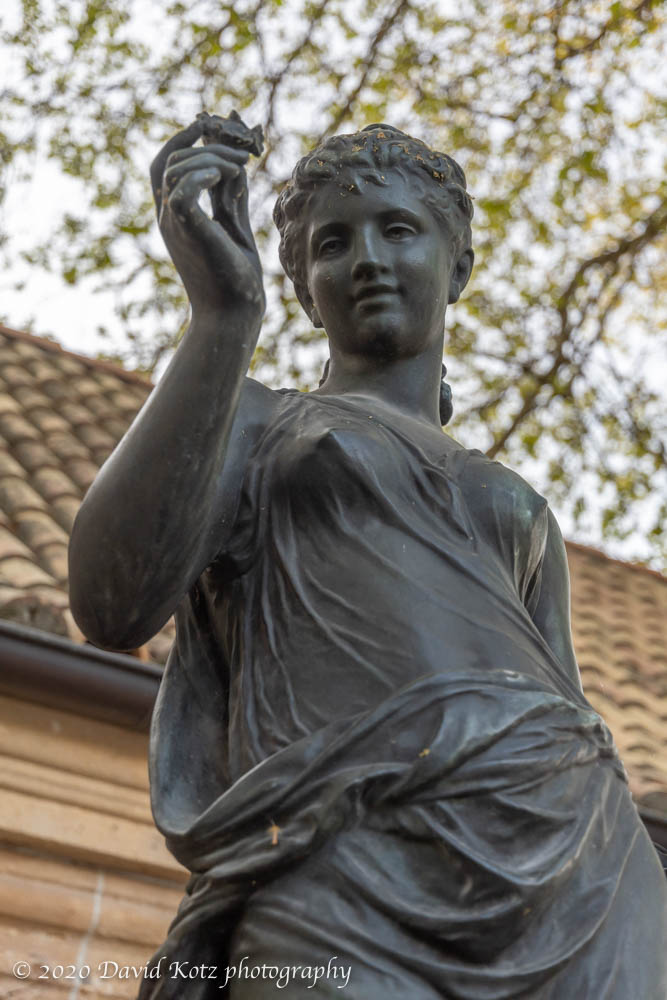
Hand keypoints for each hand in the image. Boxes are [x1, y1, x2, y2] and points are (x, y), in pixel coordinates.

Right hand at [150, 121, 264, 317]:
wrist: (235, 312)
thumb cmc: (235, 277)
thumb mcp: (235, 227)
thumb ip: (232, 198)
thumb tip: (237, 167)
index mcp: (176, 214)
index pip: (165, 164)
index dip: (181, 138)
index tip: (208, 124)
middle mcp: (168, 216)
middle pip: (171, 160)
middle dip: (207, 145)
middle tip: (243, 155)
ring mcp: (175, 224)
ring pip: (177, 168)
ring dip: (211, 158)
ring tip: (239, 170)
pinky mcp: (188, 231)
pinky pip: (182, 189)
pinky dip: (203, 175)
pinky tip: (226, 178)